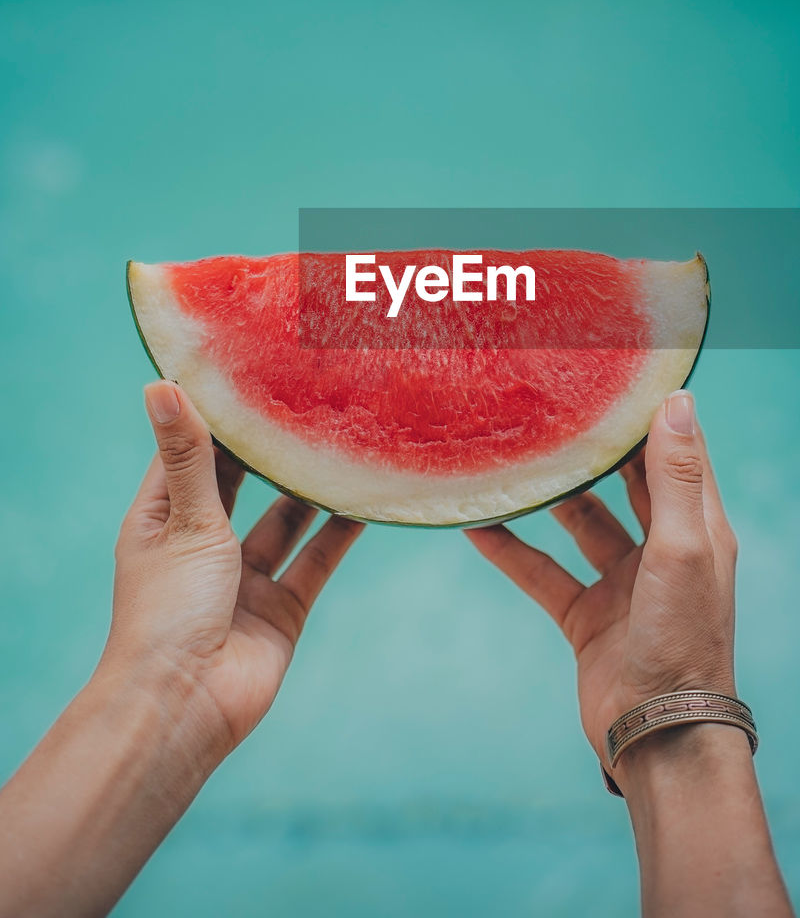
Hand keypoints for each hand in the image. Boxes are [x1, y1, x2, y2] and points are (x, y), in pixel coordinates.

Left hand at [101, 380, 362, 764]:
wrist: (186, 708)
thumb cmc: (168, 611)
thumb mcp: (184, 520)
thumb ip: (190, 455)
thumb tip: (157, 383)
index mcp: (162, 521)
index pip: (190, 454)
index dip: (215, 416)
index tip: (248, 371)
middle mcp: (201, 545)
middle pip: (241, 483)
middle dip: (268, 448)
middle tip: (307, 398)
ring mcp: (243, 579)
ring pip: (284, 520)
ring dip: (308, 487)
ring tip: (343, 440)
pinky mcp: (280, 608)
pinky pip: (315, 560)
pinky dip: (338, 533)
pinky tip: (362, 499)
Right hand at [465, 391, 737, 771]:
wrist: (658, 738)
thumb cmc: (682, 641)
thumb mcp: (681, 548)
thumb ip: (674, 477)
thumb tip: (678, 399)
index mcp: (697, 529)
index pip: (675, 454)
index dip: (648, 415)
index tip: (610, 377)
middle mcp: (662, 551)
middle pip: (625, 483)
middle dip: (593, 450)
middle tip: (551, 408)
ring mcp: (623, 585)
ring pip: (579, 524)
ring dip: (548, 497)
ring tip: (511, 459)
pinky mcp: (587, 617)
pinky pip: (543, 573)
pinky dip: (512, 551)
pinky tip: (477, 526)